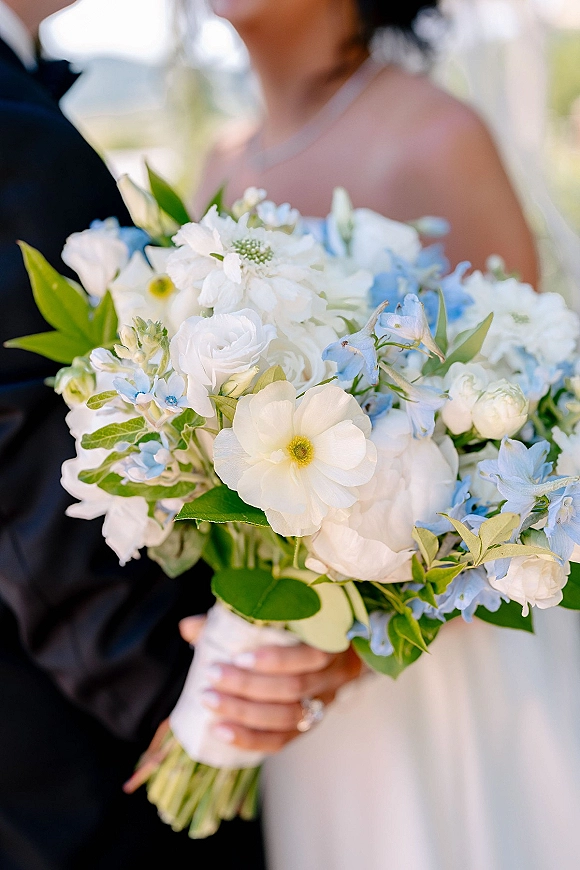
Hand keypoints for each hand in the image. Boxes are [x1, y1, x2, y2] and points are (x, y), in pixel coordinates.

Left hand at [179, 615, 361, 753]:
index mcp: (331, 643)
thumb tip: (188, 627)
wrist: (329, 649)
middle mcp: (333, 677)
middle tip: (212, 677)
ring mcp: (323, 704)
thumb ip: (233, 619)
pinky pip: (281, 740)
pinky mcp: (308, 726)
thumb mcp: (274, 615)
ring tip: (210, 701)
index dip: (276, 660)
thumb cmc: (296, 627)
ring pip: (287, 717)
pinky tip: (220, 731)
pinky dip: (249, 738)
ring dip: (244, 712)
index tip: (237, 657)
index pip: (311, 656)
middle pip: (293, 689)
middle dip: (248, 686)